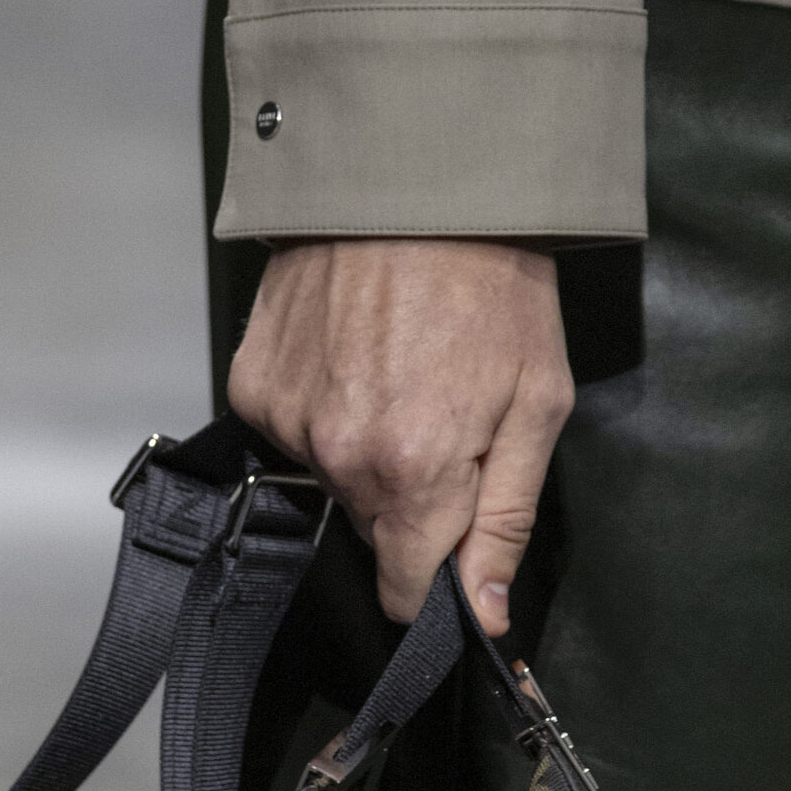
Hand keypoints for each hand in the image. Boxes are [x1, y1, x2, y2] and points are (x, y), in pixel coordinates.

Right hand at [227, 238, 573, 637]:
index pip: (406, 591)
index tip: (453, 549)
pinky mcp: (254, 384)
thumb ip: (506, 520)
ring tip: (400, 370)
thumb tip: (484, 613)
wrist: (413, 177)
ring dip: (366, 447)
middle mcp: (339, 456)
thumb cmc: (494, 284)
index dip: (436, 581)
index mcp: (414, 472)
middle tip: (443, 417)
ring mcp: (287, 418)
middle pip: (375, 530)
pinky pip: (294, 431)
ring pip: (334, 479)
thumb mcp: (537, 404)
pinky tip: (355, 353)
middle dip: (412, 498)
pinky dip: (322, 408)